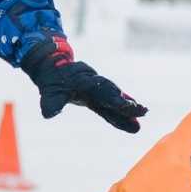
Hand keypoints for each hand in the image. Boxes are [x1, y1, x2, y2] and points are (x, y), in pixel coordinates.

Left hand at [20, 35, 147, 131]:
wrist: (55, 69)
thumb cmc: (52, 80)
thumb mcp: (48, 90)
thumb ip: (51, 101)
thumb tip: (48, 114)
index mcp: (83, 79)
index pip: (100, 88)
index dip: (112, 97)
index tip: (124, 105)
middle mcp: (94, 83)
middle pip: (112, 92)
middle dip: (126, 102)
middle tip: (141, 111)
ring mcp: (98, 90)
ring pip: (114, 99)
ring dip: (128, 108)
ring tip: (142, 115)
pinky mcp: (99, 98)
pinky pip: (111, 107)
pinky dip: (122, 114)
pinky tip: (134, 122)